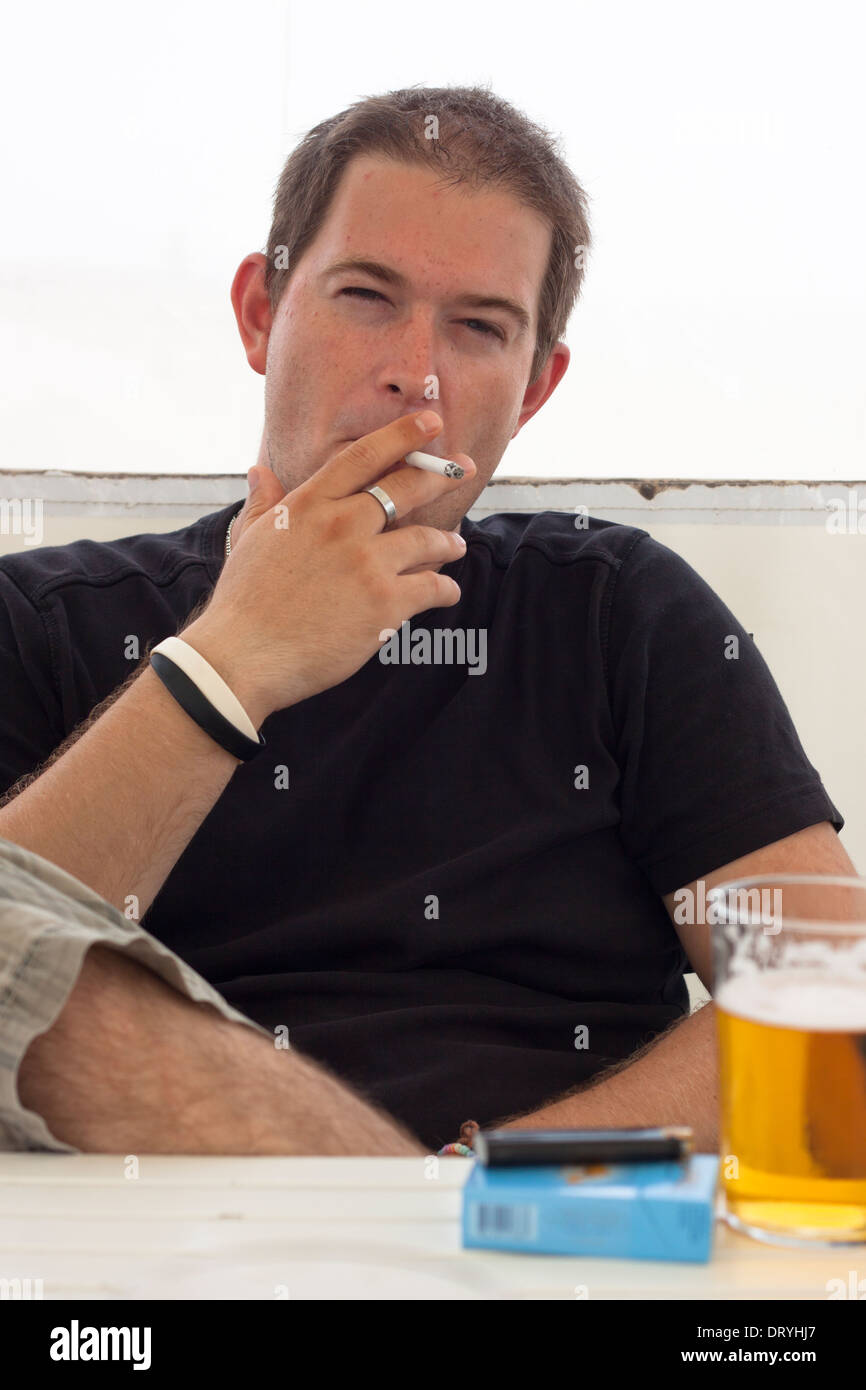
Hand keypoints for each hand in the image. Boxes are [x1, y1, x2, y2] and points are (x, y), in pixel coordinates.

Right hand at [183, 411, 474, 721]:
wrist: (244, 656)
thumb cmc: (243, 602)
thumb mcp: (248, 541)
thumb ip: (264, 503)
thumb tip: (260, 470)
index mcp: (309, 505)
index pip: (363, 457)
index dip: (402, 435)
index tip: (430, 422)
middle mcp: (341, 526)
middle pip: (405, 488)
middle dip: (442, 474)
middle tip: (465, 468)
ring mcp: (366, 563)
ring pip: (426, 539)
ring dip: (447, 541)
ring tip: (455, 545)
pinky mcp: (384, 603)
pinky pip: (431, 587)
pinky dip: (445, 589)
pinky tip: (448, 592)